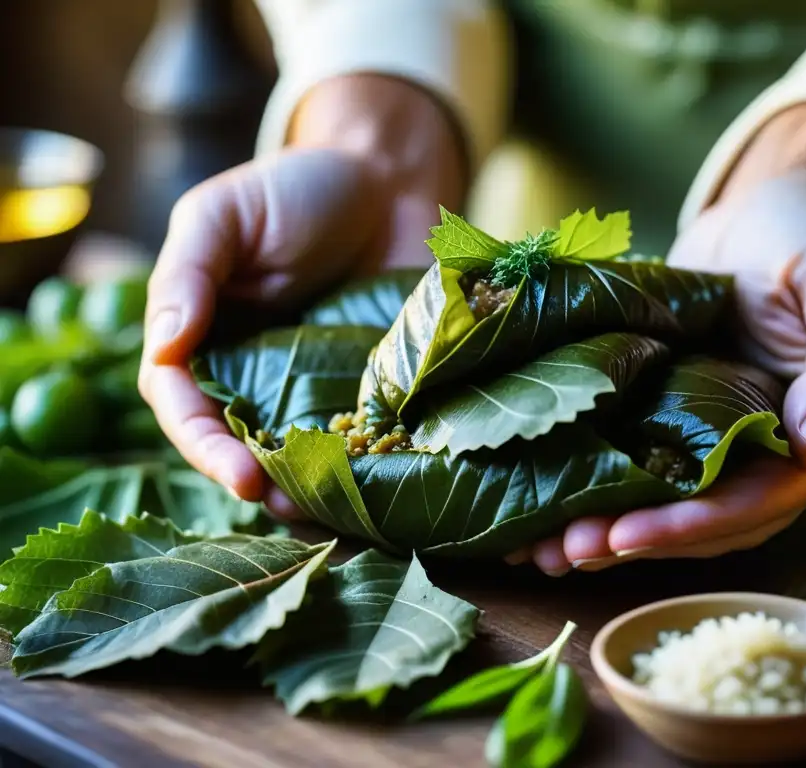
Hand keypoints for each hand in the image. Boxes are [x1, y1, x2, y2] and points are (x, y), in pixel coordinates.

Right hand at [138, 75, 464, 515]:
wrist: (386, 178)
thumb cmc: (295, 188)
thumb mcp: (223, 214)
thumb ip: (188, 273)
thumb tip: (164, 348)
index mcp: (202, 337)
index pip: (184, 407)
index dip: (206, 447)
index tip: (243, 476)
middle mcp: (250, 373)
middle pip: (238, 445)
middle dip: (260, 482)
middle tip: (291, 506)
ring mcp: (310, 386)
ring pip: (298, 454)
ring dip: (310, 490)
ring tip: (333, 514)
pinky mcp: (367, 387)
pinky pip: (360, 436)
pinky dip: (365, 465)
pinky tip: (381, 488)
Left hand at [513, 103, 805, 575]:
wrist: (768, 208)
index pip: (760, 501)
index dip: (694, 525)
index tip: (627, 536)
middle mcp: (779, 459)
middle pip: (710, 521)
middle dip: (638, 540)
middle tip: (566, 551)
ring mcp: (729, 445)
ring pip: (673, 507)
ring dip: (611, 530)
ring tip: (543, 550)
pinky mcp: (686, 424)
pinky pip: (647, 467)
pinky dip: (605, 490)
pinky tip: (551, 511)